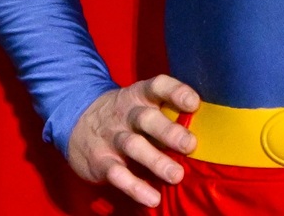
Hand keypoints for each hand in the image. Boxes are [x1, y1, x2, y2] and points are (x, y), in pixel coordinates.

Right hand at [67, 74, 200, 207]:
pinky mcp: (101, 161)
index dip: (175, 92)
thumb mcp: (140, 102)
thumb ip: (166, 111)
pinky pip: (117, 174)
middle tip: (190, 145)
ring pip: (134, 146)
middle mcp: (126, 113)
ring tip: (176, 176)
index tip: (193, 102)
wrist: (75, 120)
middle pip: (146, 118)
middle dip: (168, 131)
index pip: (157, 86)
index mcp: (139, 95)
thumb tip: (208, 127)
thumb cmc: (124, 114)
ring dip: (156, 161)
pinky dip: (135, 187)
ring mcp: (112, 137)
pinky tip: (152, 198)